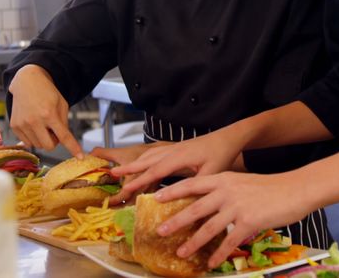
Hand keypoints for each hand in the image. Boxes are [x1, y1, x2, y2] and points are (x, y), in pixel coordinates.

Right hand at [7, 65, 83, 156]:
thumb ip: (64, 123)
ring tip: (42, 125)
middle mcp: (34, 120)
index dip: (73, 148)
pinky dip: (33, 137)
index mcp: (49, 114)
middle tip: (53, 130)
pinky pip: (27, 143)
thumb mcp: (62, 104)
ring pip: (38, 146)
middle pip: (49, 146)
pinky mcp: (14, 126)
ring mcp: (23, 124)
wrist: (27, 82)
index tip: (80, 157)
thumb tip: (62, 141)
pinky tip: (33, 125)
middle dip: (54, 142)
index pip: (64, 136)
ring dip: (43, 139)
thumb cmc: (47, 92)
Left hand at [91, 142, 169, 202]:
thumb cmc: (140, 151)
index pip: (123, 194)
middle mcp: (143, 185)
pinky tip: (127, 204)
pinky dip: (134, 204)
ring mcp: (149, 189)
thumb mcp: (120, 152)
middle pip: (130, 203)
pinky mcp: (152, 191)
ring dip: (126, 207)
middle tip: (107, 209)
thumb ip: (104, 153)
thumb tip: (89, 154)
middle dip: (118, 207)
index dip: (114, 200)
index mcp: (134, 176)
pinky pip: (142, 201)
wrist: (159, 150)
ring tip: (115, 209)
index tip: (105, 202)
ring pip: (137, 203)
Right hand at [112, 130, 245, 195]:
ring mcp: (173, 148)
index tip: (126, 188)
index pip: (155, 170)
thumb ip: (197, 186)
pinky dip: (144, 159)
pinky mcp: (175, 148)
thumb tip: (184, 201)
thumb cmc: (221, 154)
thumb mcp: (213, 173)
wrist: (227, 137)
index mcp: (180, 156)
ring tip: (120, 170)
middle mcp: (173, 150)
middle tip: (111, 174)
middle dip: (129, 168)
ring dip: (134, 163)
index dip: (140, 180)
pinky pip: (155, 153)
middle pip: (147, 160)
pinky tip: (141, 164)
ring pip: (149, 154)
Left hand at [154, 171, 315, 268]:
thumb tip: (209, 204)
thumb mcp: (242, 182)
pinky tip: (211, 263)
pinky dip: (218, 254)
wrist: (295, 189)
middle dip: (175, 221)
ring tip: (181, 253)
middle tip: (160, 231)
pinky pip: (229, 241)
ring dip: (193, 243)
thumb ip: (225, 191)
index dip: (172, 191)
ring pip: (208, 228)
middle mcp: (226, 191)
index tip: (155, 198)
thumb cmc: (270, 187)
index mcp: (223, 179)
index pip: (192, 184)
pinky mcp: (248, 221)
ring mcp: (236, 206)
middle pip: (194, 208)